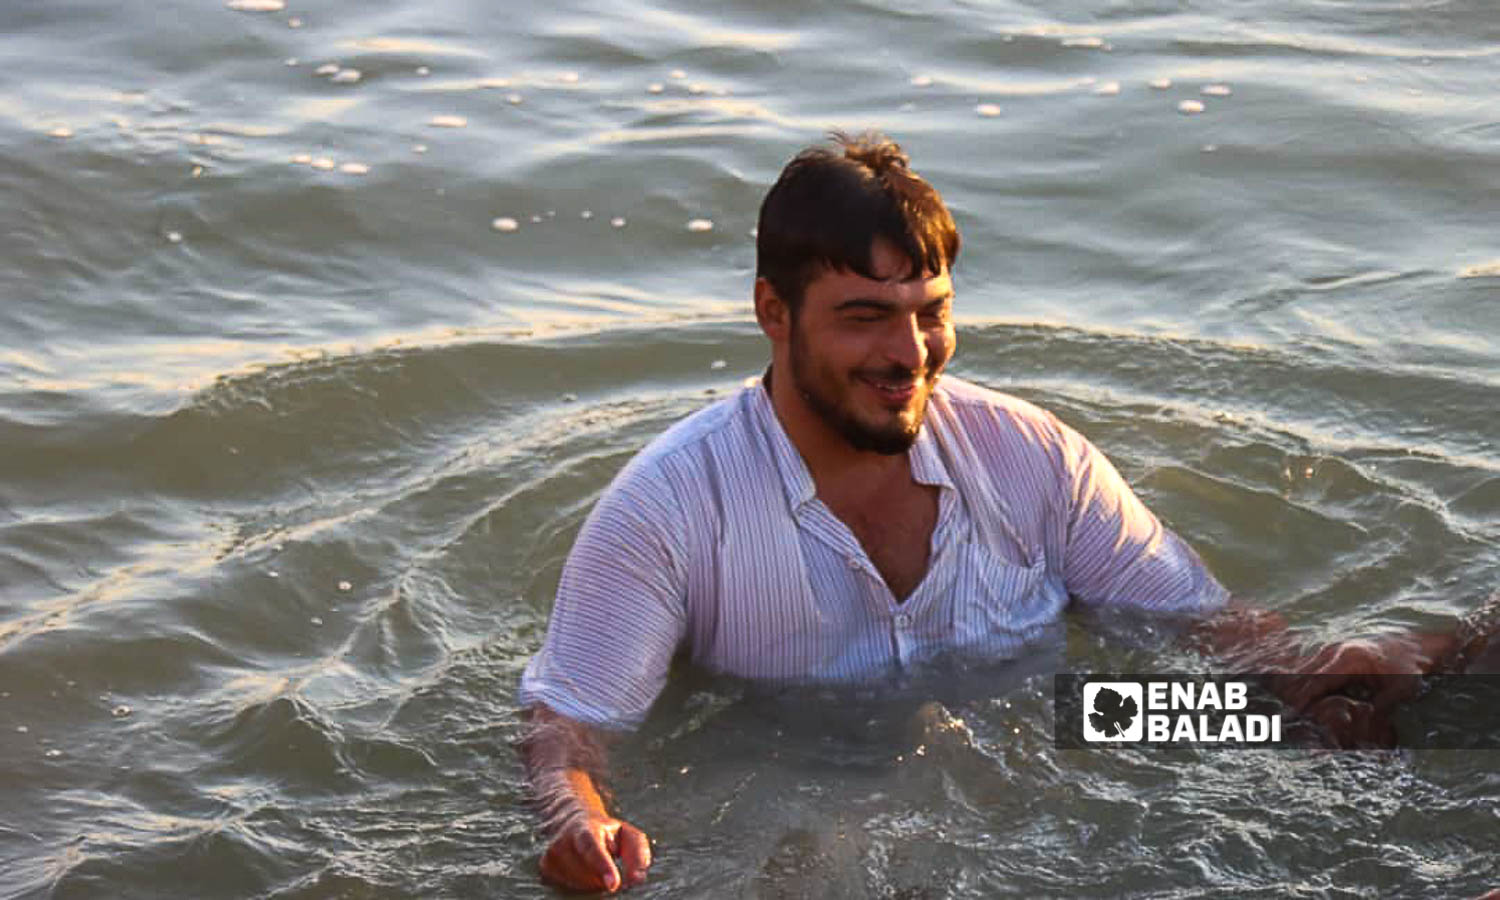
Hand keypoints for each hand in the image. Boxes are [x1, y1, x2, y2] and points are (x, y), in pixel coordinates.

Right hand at [540, 813, 650, 892]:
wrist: (571, 822)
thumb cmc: (606, 833)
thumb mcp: (626, 834)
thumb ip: (637, 852)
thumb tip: (637, 878)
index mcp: (585, 829)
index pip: (591, 848)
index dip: (602, 866)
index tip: (614, 884)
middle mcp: (562, 841)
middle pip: (588, 876)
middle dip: (604, 879)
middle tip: (610, 870)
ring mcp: (551, 857)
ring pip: (580, 886)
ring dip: (594, 884)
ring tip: (595, 868)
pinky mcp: (545, 871)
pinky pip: (569, 890)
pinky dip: (582, 887)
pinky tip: (583, 873)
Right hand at [1272, 636, 1429, 716]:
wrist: (1412, 647)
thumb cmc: (1408, 669)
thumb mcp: (1402, 690)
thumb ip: (1383, 706)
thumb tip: (1367, 725)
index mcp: (1349, 659)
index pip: (1316, 680)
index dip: (1303, 699)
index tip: (1293, 715)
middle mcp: (1334, 652)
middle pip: (1303, 675)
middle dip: (1294, 696)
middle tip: (1286, 718)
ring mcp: (1330, 651)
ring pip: (1303, 672)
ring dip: (1298, 691)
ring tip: (1291, 712)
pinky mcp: (1331, 655)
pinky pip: (1311, 671)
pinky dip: (1306, 686)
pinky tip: (1303, 702)